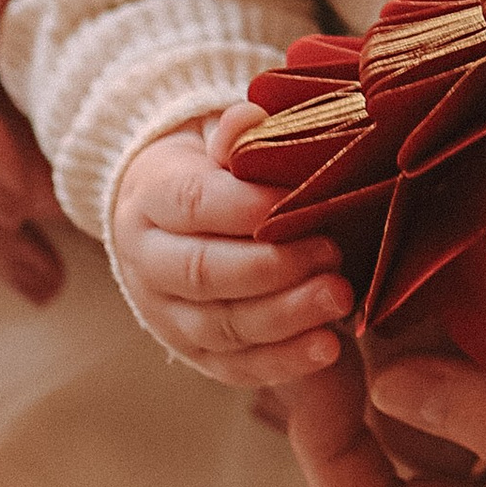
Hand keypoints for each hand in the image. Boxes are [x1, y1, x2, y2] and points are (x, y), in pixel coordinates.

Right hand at [111, 108, 359, 388]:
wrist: (163, 215)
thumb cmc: (207, 168)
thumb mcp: (209, 135)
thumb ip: (232, 130)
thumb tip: (249, 120)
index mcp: (149, 197)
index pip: (192, 204)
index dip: (246, 206)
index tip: (300, 201)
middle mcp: (146, 262)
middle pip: (203, 273)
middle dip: (272, 268)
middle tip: (332, 255)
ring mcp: (164, 314)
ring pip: (219, 326)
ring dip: (284, 318)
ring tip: (339, 299)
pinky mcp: (191, 352)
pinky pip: (233, 366)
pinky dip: (281, 362)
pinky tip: (326, 347)